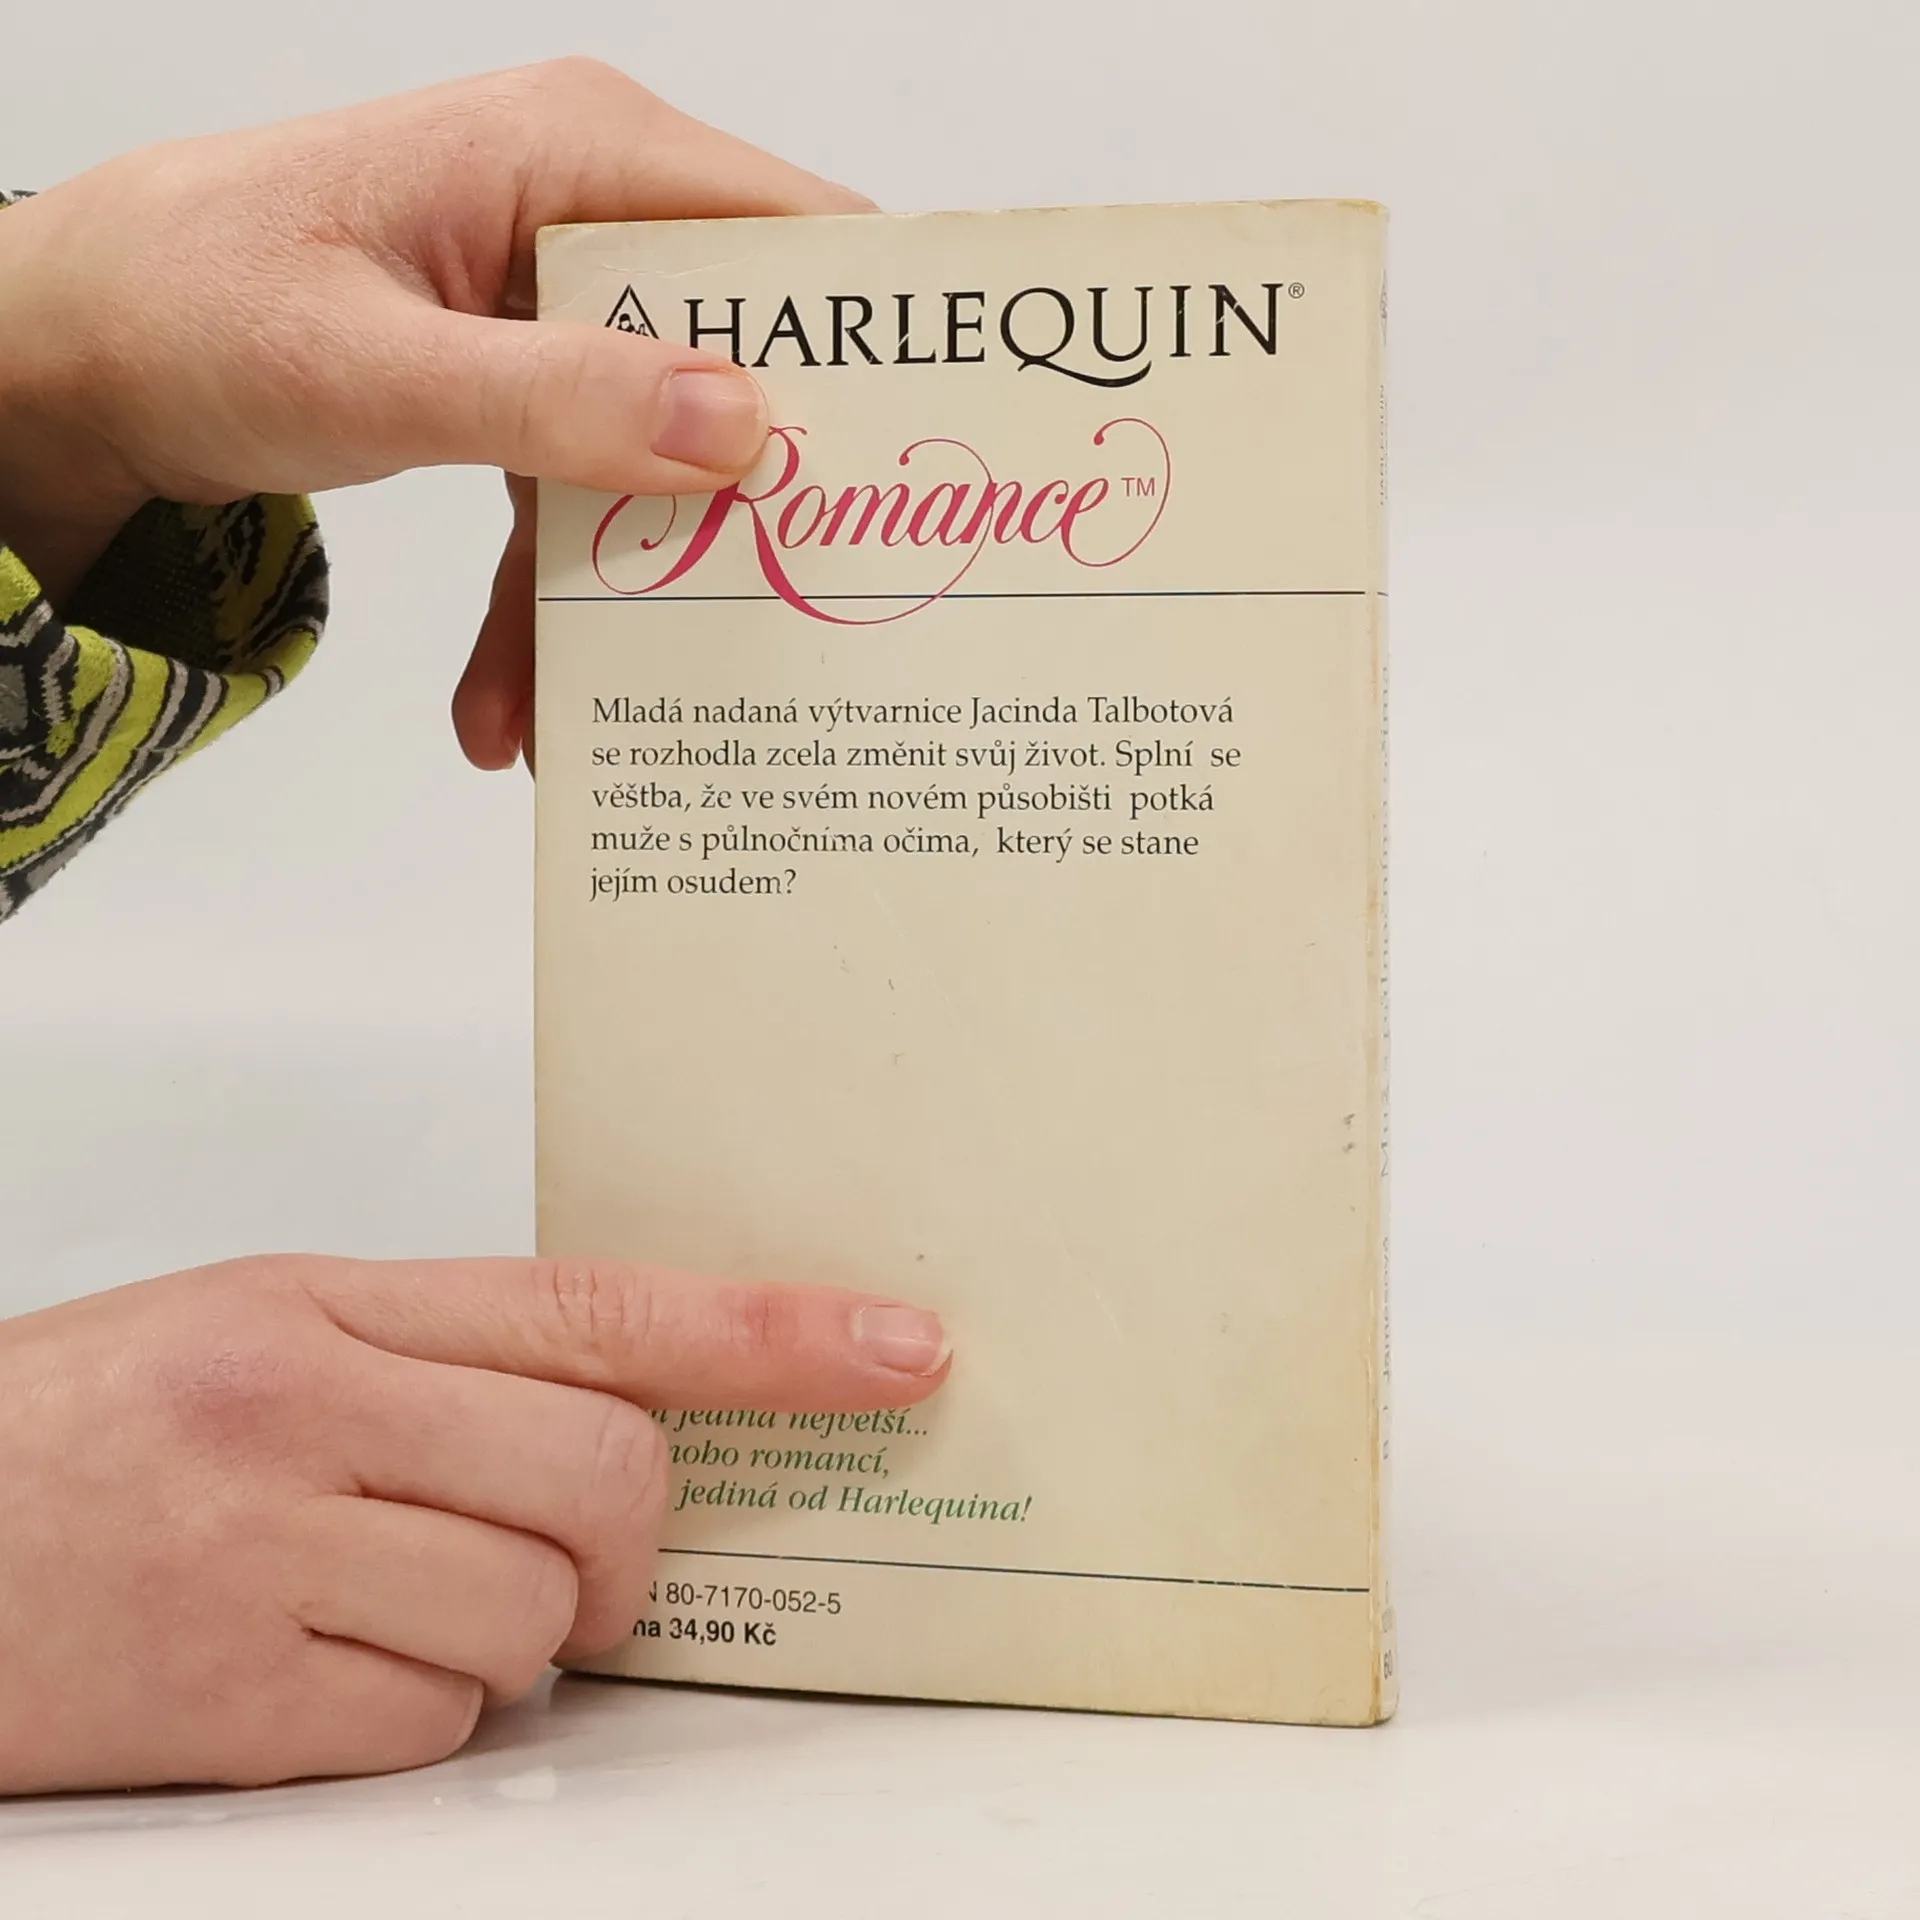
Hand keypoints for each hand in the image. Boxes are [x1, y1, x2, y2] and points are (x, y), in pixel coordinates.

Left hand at [0, 60, 867, 767]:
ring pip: (655, 459)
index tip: (913, 479)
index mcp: (577, 152)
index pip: (788, 235)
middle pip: (739, 366)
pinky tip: (504, 698)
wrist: (74, 347)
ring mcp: (557, 303)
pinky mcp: (524, 377)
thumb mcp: (372, 365)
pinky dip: (544, 598)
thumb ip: (554, 399)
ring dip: (621, 594)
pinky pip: (577, 494)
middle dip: (746, 512)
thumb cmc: (188, 306)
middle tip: (787, 626)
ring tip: (563, 715)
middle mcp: (588, 214)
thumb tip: (738, 425)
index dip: (868, 350)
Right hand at [0, 1254, 946, 1792]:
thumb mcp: (262, 1324)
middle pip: (610, 1474)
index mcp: (326, 1303)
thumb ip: (451, 1357)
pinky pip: (438, 1726)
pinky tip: (331, 1664)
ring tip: (397, 1593)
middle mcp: (303, 1413)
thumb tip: (635, 1419)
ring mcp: (264, 1563)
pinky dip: (426, 1712)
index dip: (776, 1331)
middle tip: (577, 1545)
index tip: (898, 1346)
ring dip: (517, 1632)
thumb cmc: (83, 1426)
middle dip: (629, 1534)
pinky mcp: (229, 1708)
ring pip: (536, 1616)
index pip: (605, 1306)